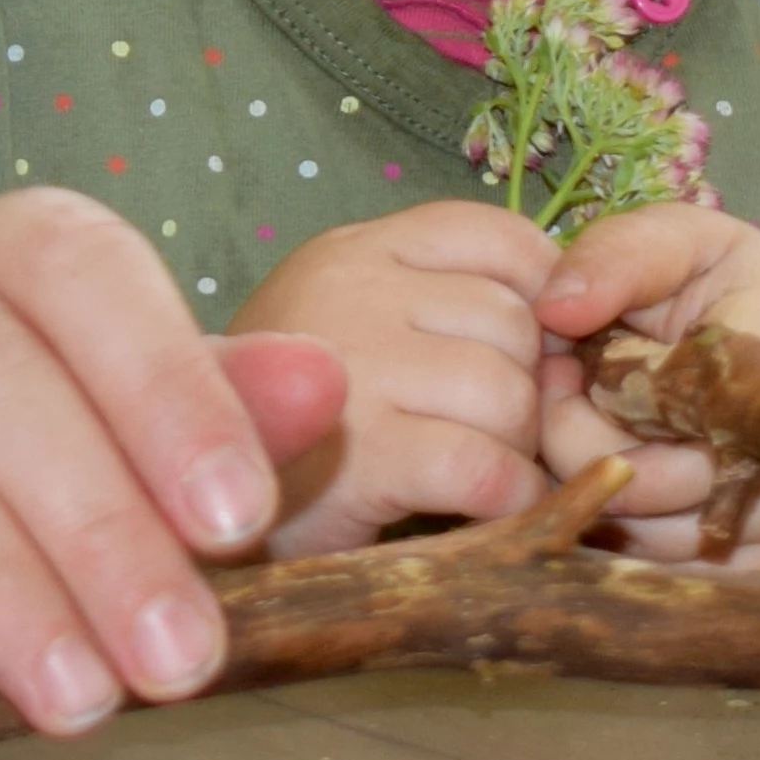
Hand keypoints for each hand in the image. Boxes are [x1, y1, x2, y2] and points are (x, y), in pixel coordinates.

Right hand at [229, 202, 566, 555]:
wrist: (187, 521)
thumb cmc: (290, 429)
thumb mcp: (355, 332)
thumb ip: (444, 306)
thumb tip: (572, 330)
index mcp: (354, 247)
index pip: (501, 237)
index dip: (542, 299)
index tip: (533, 354)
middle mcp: (352, 289)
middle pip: (515, 321)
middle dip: (528, 387)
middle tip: (494, 433)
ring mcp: (355, 367)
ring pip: (508, 394)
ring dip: (517, 448)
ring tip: (478, 473)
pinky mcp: (365, 456)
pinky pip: (485, 468)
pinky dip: (511, 499)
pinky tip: (492, 512)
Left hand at [534, 206, 759, 572]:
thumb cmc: (748, 296)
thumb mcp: (694, 243)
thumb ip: (622, 254)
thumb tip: (553, 309)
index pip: (652, 407)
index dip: (589, 388)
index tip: (570, 356)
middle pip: (632, 486)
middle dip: (574, 435)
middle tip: (568, 389)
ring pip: (634, 540)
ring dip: (595, 486)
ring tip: (606, 428)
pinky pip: (656, 578)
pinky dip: (623, 531)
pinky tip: (628, 478)